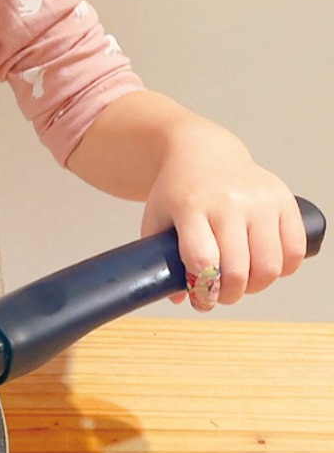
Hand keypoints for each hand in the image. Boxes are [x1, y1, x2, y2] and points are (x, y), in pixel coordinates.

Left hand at [139, 120, 305, 309]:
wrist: (203, 152)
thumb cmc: (178, 191)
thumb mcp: (157, 218)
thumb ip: (161, 258)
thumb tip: (179, 297)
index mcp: (190, 206)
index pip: (202, 259)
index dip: (203, 289)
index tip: (200, 299)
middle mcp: (227, 202)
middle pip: (238, 268)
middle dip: (229, 294)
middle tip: (222, 295)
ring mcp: (258, 200)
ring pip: (270, 265)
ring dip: (257, 285)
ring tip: (243, 282)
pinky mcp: (283, 199)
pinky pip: (295, 248)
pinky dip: (284, 268)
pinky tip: (267, 266)